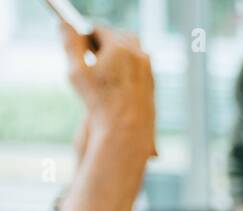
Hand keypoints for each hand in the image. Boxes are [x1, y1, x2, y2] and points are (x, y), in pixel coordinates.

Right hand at [62, 25, 155, 159]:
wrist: (126, 128)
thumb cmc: (99, 101)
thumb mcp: (77, 70)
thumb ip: (70, 44)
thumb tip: (64, 24)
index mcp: (120, 46)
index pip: (99, 29)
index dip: (86, 37)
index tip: (79, 47)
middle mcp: (138, 53)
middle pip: (117, 36)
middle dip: (103, 43)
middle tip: (91, 56)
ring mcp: (148, 67)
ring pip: (130, 49)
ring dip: (117, 54)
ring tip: (103, 70)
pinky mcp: (152, 80)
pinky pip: (138, 65)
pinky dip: (127, 68)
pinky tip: (116, 82)